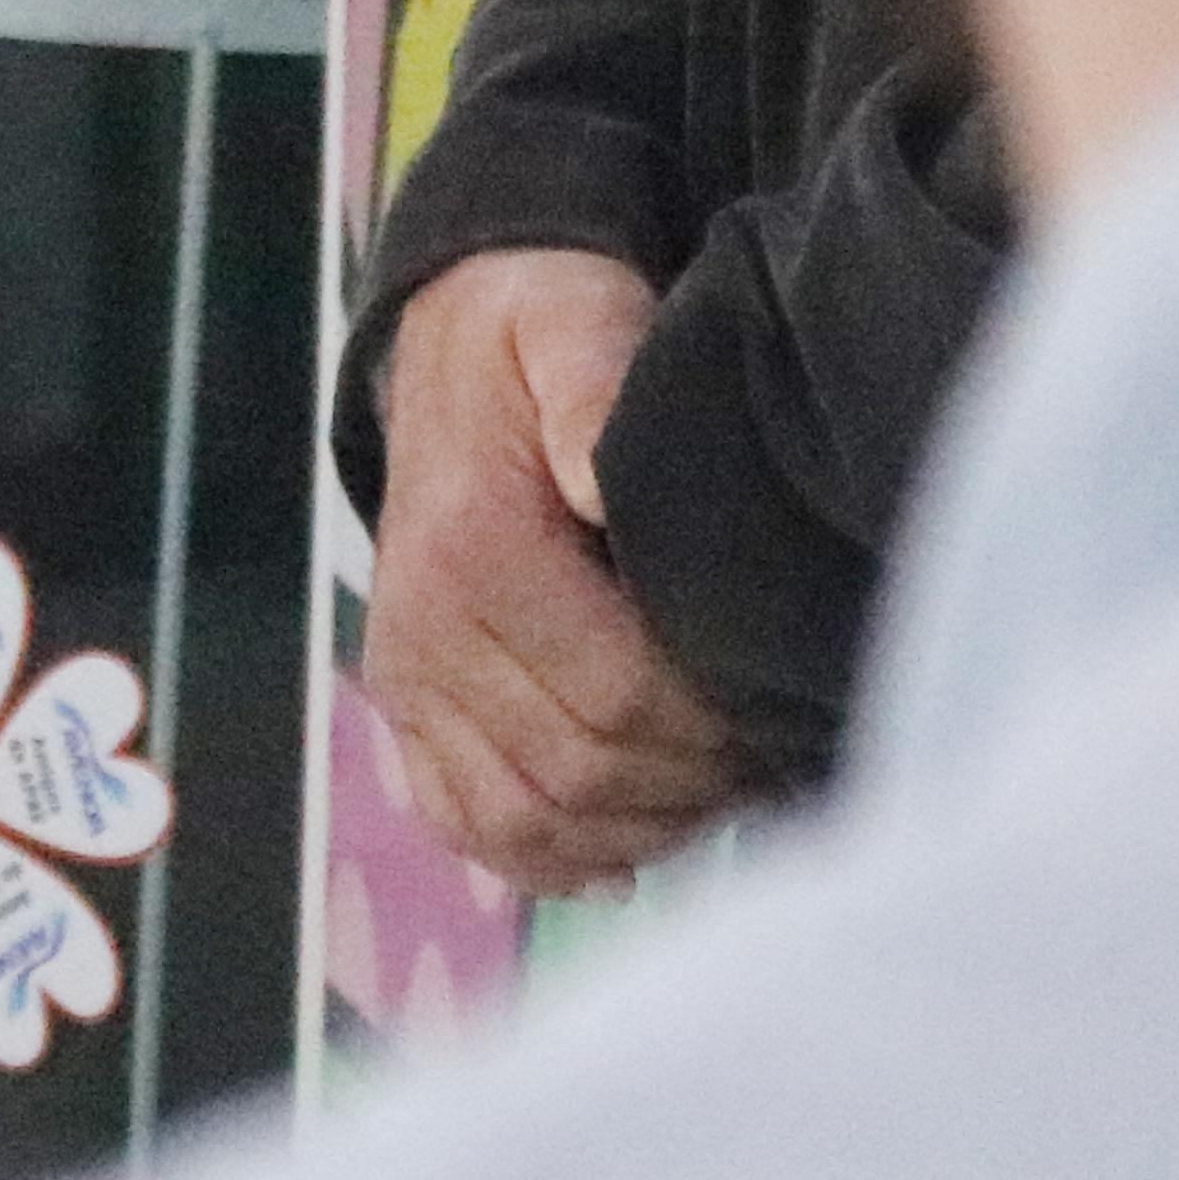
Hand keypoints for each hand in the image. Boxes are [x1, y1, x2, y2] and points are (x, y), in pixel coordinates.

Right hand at [363, 246, 739, 893]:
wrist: (448, 341)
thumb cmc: (539, 333)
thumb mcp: (573, 321)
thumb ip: (592, 386)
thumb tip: (597, 478)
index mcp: (472, 545)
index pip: (614, 698)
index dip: (712, 728)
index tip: (773, 700)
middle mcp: (422, 624)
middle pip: (576, 773)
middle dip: (687, 785)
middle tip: (766, 750)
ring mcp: (406, 673)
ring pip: (522, 818)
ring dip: (629, 830)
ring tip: (709, 795)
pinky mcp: (405, 701)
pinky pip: (464, 820)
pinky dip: (544, 859)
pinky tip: (622, 853)